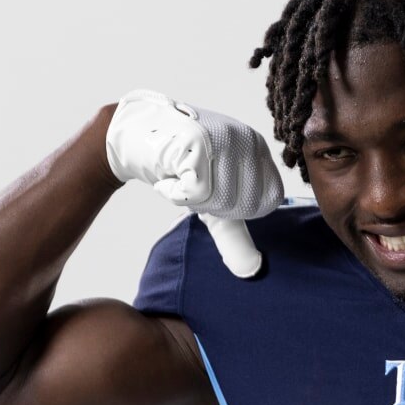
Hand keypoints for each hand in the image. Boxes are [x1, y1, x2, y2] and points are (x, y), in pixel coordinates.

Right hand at [104, 89, 283, 277]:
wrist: (136, 135)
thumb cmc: (179, 166)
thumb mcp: (213, 200)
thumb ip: (234, 233)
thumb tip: (252, 269)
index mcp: (258, 148)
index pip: (267, 202)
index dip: (236, 208)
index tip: (213, 190)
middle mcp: (246, 139)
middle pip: (243, 205)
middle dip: (211, 205)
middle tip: (194, 182)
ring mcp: (224, 137)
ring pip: (220, 200)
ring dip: (191, 199)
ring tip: (181, 175)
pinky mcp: (198, 142)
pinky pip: (196, 193)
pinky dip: (174, 193)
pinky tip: (168, 175)